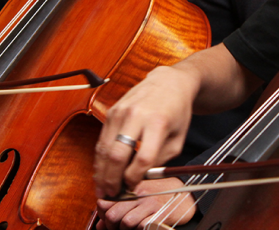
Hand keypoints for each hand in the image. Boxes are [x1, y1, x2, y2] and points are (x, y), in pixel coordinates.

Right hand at [94, 65, 198, 199]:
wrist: (168, 82)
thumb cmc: (176, 111)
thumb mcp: (178, 139)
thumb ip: (160, 161)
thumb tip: (139, 178)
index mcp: (158, 123)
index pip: (142, 158)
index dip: (135, 178)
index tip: (133, 187)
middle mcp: (136, 115)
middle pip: (117, 155)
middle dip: (112, 180)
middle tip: (111, 195)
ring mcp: (121, 112)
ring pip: (104, 149)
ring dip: (101, 172)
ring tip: (102, 188)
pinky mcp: (111, 111)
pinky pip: (101, 139)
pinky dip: (100, 158)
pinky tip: (101, 171)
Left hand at [96, 177, 196, 228]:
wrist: (187, 196)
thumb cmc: (161, 197)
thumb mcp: (139, 199)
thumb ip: (119, 209)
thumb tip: (100, 225)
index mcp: (131, 188)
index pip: (104, 202)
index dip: (102, 215)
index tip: (107, 220)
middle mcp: (138, 194)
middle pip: (112, 215)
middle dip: (112, 226)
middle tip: (119, 228)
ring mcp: (149, 204)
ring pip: (126, 222)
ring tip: (134, 227)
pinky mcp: (160, 214)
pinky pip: (143, 227)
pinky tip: (145, 226)